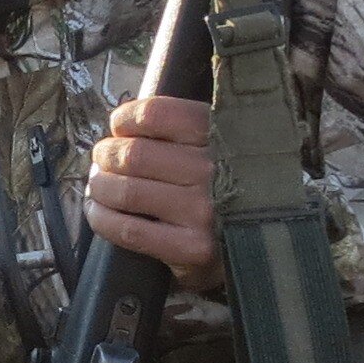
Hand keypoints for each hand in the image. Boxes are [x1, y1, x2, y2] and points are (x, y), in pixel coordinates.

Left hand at [84, 94, 221, 293]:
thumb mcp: (222, 142)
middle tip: (103, 160)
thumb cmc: (230, 185)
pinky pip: (129, 230)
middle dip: (107, 155)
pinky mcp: (192, 249)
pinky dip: (102, 219)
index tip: (119, 127)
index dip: (125, 119)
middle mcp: (213, 170)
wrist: (265, 241)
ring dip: (100, 187)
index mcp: (220, 134)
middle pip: (133, 154)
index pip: (156, 114)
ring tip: (99, 186)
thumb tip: (122, 120)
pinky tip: (98, 213)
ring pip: (126, 191)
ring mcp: (203, 211)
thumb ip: (181, 127)